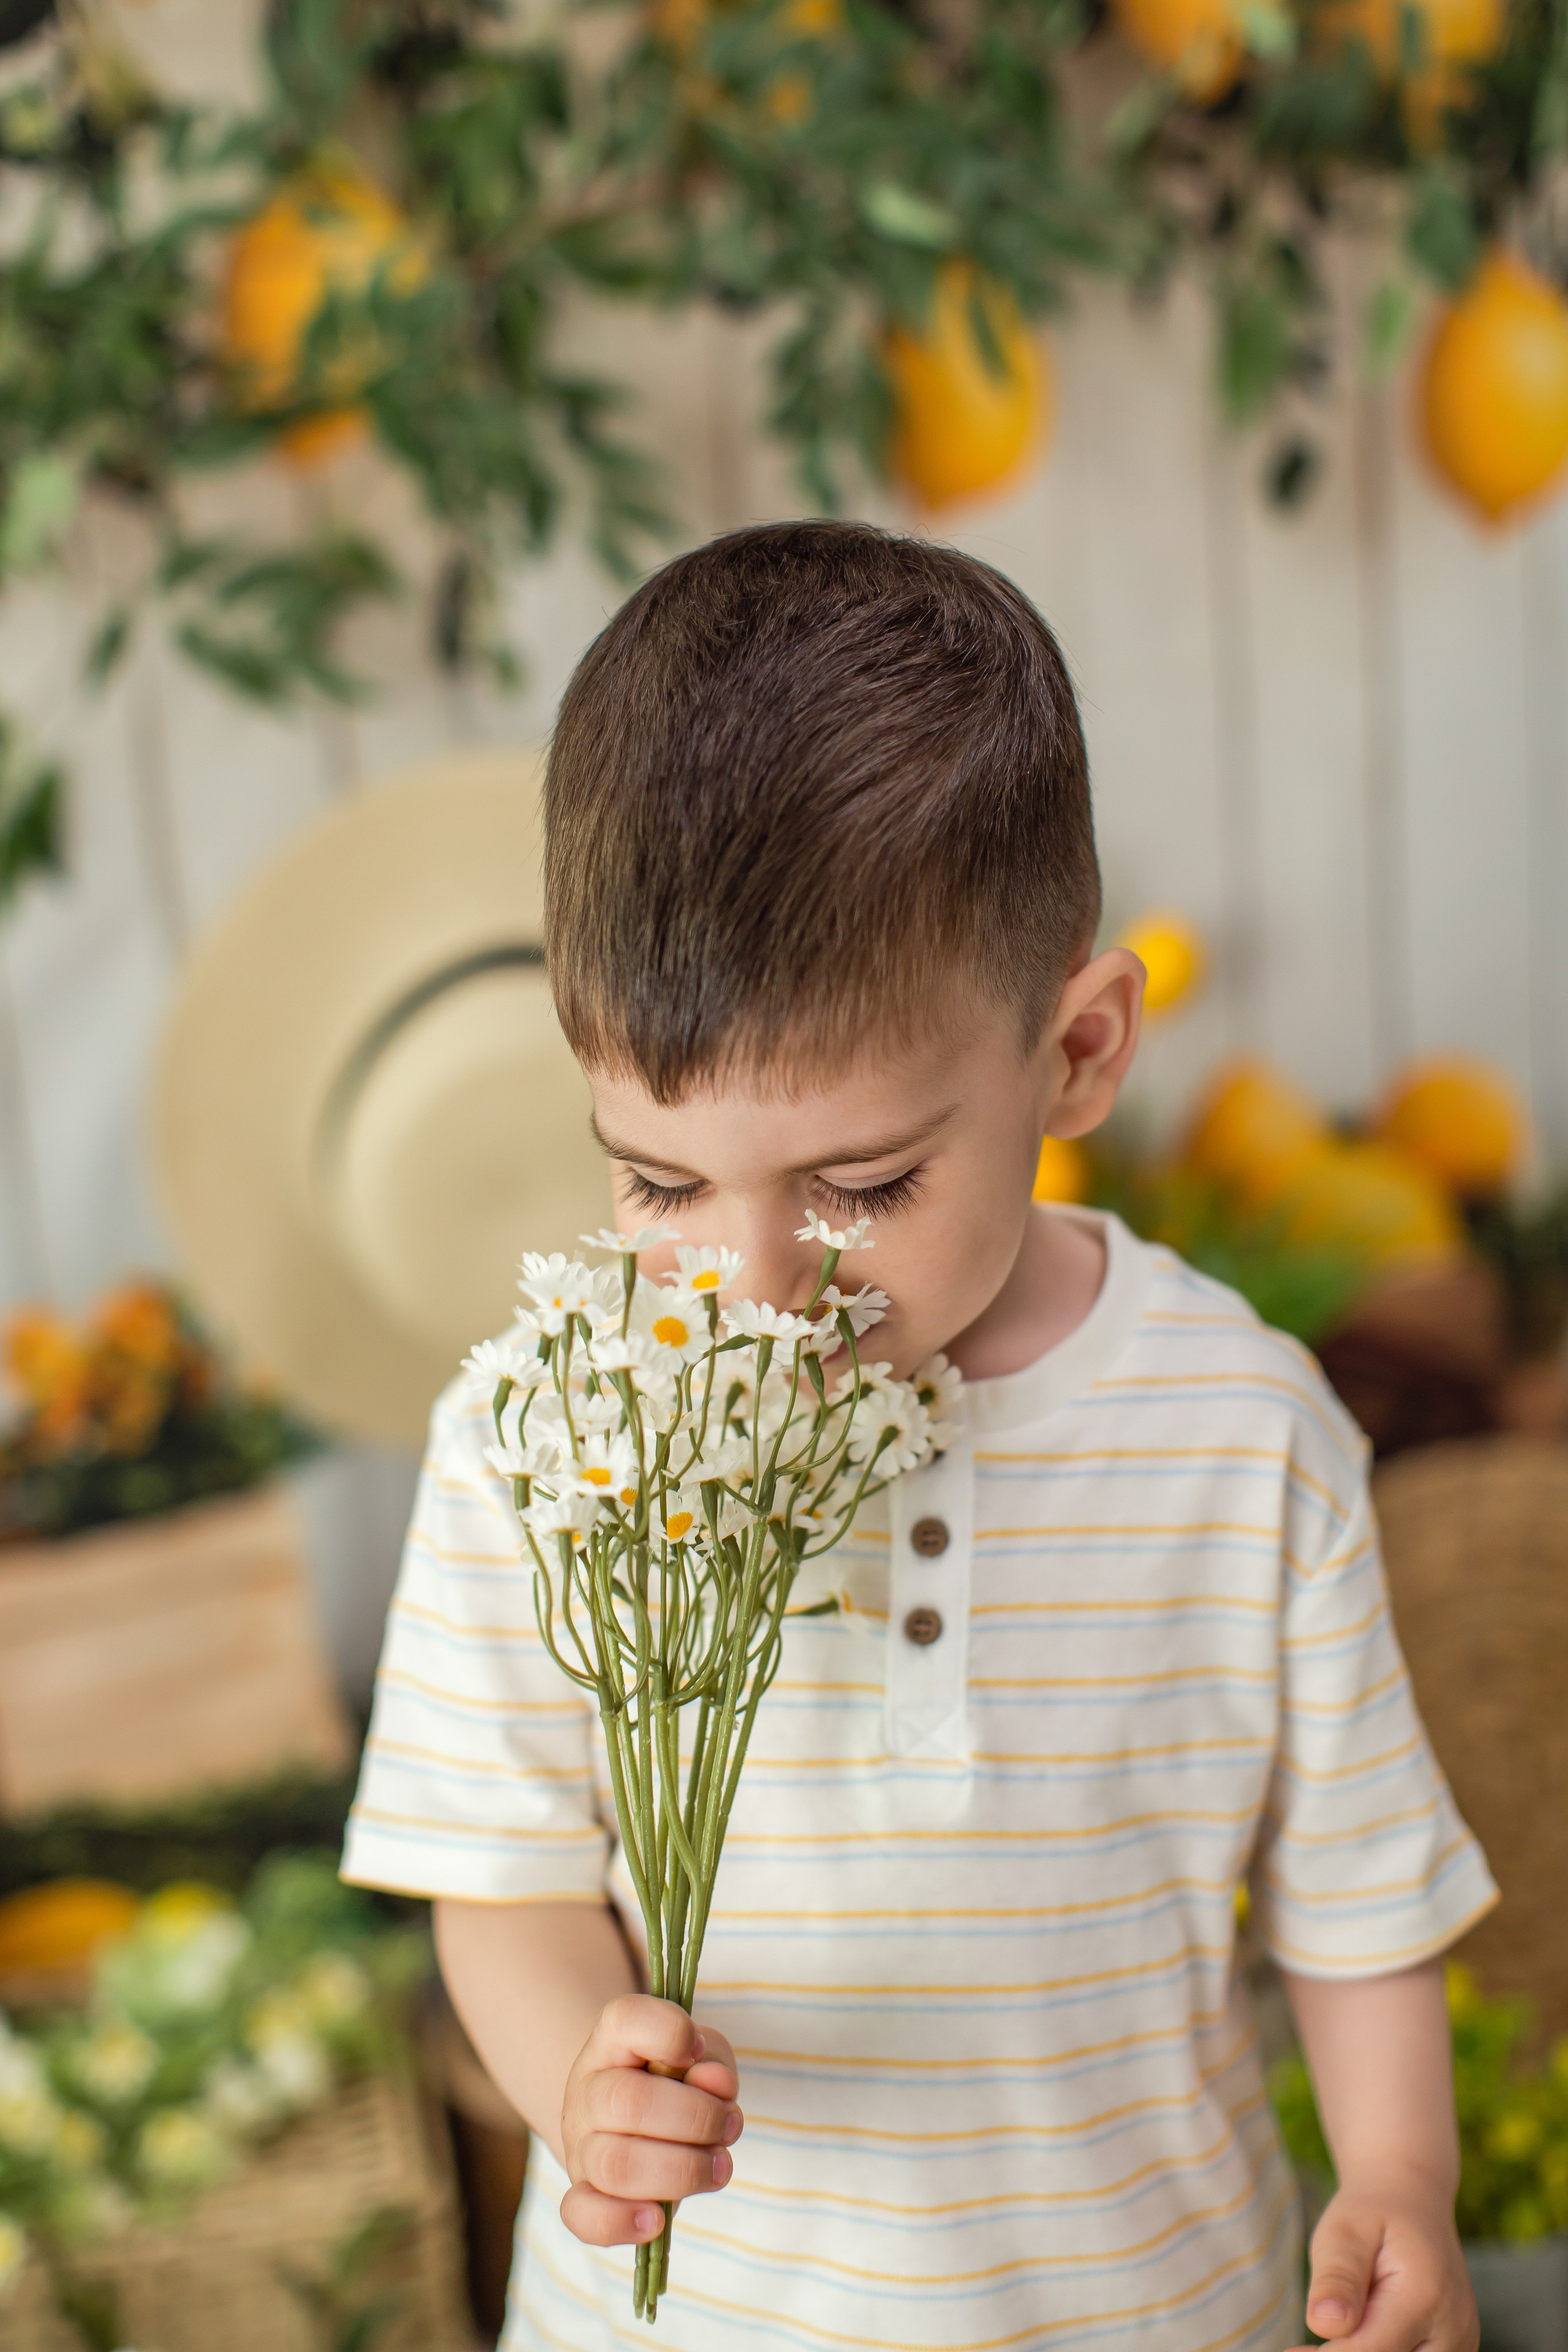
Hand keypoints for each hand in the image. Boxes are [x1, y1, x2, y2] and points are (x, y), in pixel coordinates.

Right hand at [559, 1993, 742, 2247]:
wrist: (631, 2120)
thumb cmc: (676, 2081)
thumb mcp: (702, 2055)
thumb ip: (713, 2062)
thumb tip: (714, 2083)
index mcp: (613, 2040)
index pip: (626, 2020)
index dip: (669, 2033)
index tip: (696, 2049)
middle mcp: (588, 2090)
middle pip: (628, 2102)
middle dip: (697, 2119)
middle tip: (729, 2124)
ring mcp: (582, 2145)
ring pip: (615, 2165)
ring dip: (683, 2171)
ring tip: (718, 2166)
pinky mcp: (583, 2194)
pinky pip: (582, 2216)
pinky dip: (621, 2222)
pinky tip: (656, 2221)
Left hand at [1290, 2176, 1477, 2351]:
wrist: (1414, 2204)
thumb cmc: (1372, 2216)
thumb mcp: (1346, 2231)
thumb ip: (1337, 2278)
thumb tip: (1324, 2325)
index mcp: (1425, 2297)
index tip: (1294, 2351)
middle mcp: (1452, 2331)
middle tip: (1303, 2347)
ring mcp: (1458, 2345)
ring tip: (1340, 2326)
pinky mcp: (1453, 2351)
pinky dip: (1382, 2351)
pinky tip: (1357, 2334)